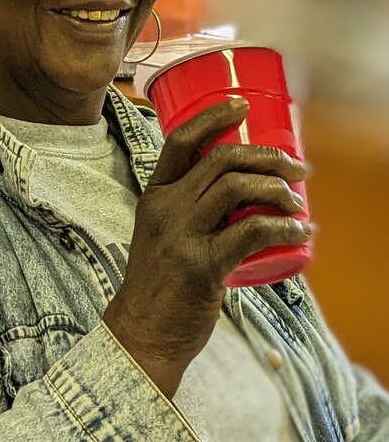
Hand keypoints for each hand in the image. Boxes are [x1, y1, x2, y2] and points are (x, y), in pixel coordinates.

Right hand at [103, 97, 309, 397]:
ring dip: (277, 188)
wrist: (142, 334)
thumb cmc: (159, 287)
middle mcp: (165, 209)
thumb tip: (245, 196)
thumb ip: (195, 213)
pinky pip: (251, 231)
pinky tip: (300, 233)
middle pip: (221, 159)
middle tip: (296, 168)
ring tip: (297, 203)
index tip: (243, 107)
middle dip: (267, 156)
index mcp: (155, 197)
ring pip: (236, 186)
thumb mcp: (165, 236)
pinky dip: (283, 228)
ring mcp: (181, 235)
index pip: (181, 141)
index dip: (214, 116)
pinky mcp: (201, 264)